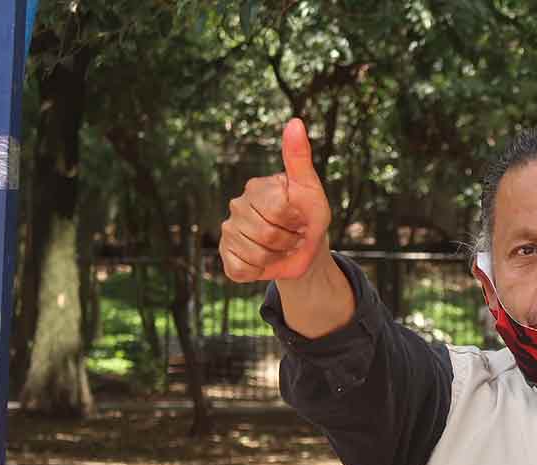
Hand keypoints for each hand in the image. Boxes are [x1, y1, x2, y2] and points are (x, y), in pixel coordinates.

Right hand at [219, 118, 331, 282]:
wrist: (302, 250)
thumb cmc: (307, 216)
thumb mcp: (310, 189)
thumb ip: (299, 158)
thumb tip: (295, 121)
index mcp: (256, 188)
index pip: (278, 210)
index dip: (298, 222)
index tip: (301, 219)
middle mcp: (237, 206)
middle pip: (267, 234)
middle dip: (289, 242)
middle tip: (293, 237)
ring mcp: (228, 231)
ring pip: (256, 255)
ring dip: (277, 258)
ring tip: (282, 248)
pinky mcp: (226, 256)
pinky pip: (241, 269)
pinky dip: (260, 271)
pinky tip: (266, 261)